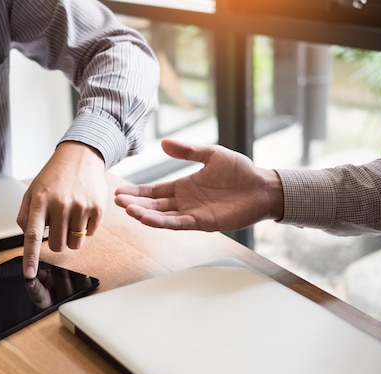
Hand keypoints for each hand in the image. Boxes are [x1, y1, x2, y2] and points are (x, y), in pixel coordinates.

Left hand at [18, 142, 105, 277]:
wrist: (81, 157)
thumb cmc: (54, 176)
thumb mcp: (32, 191)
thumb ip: (25, 216)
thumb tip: (29, 239)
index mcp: (40, 201)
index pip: (33, 235)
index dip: (30, 257)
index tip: (29, 274)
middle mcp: (61, 204)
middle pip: (57, 244)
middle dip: (56, 241)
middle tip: (57, 226)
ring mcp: (81, 207)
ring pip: (75, 243)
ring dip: (71, 237)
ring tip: (71, 217)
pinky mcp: (97, 208)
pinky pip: (91, 234)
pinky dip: (86, 228)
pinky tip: (83, 210)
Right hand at [114, 139, 283, 231]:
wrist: (263, 187)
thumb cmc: (240, 171)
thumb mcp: (211, 155)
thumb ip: (187, 151)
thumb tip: (164, 143)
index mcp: (184, 187)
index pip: (155, 191)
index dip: (137, 192)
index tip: (119, 192)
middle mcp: (185, 202)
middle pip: (154, 205)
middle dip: (135, 204)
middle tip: (117, 201)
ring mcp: (192, 213)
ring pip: (162, 216)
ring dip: (144, 214)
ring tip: (127, 210)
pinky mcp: (203, 222)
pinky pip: (178, 224)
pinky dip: (161, 222)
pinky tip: (146, 218)